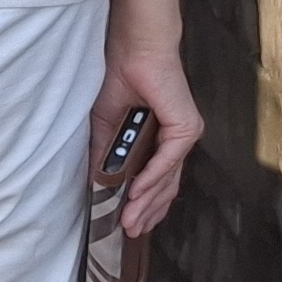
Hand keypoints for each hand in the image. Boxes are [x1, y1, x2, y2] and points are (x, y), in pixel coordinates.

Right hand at [89, 39, 202, 239]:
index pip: (158, 181)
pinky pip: (168, 160)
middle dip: (146, 212)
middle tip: (128, 232)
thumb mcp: (106, 125)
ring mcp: (184, 134)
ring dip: (146, 202)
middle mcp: (176, 140)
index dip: (144, 204)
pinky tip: (136, 194)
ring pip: (168, 178)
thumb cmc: (121, 78)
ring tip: (128, 221)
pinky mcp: (186, 127)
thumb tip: (96, 183)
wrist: (134, 49)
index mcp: (161, 139)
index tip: (129, 223)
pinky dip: (151, 178)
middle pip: (165, 187)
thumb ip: (105, 154)